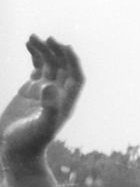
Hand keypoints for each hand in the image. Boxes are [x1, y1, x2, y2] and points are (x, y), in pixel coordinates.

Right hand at [1, 36, 84, 165]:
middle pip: (63, 67)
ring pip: (48, 65)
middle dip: (57, 52)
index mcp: (67, 101)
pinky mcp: (31, 90)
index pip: (76, 77)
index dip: (73, 61)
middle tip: (47, 38)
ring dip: (43, 50)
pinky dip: (34, 56)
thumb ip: (49, 107)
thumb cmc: (31, 142)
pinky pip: (36, 68)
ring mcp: (45, 91)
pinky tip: (28, 44)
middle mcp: (59, 94)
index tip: (65, 46)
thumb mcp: (41, 126)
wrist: (17, 150)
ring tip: (32, 37)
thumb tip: (50, 85)